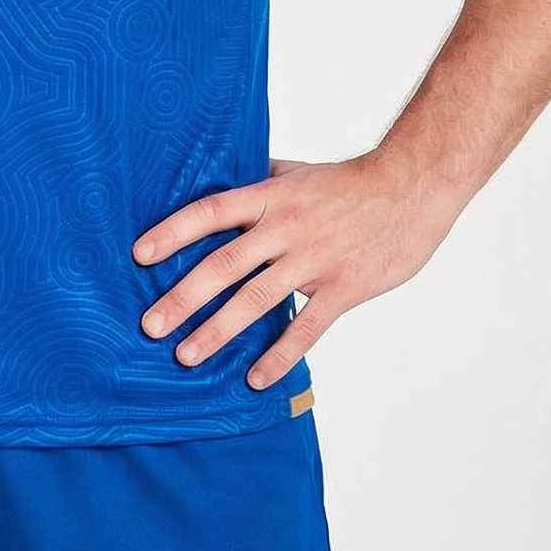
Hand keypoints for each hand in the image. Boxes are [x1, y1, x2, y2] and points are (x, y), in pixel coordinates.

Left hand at [132, 154, 462, 388]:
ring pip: (256, 301)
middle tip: (150, 325)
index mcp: (269, 196)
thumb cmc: (349, 182)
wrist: (410, 189)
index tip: (140, 255)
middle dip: (183, 297)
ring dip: (218, 331)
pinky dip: (279, 356)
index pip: (210, 212)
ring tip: (186, 357)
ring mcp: (313, 260)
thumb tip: (223, 177)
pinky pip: (305, 329)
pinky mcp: (342, 288)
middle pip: (223, 265)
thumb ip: (260, 180)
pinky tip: (255, 379)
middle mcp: (284, 228)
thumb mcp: (297, 171)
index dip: (173, 232)